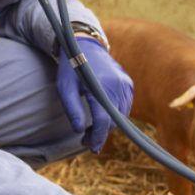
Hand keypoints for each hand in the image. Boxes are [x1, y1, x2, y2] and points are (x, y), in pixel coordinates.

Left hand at [55, 35, 132, 153]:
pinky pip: (125, 107)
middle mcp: (117, 86)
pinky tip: (102, 114)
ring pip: (120, 116)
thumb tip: (79, 130)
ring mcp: (125, 85)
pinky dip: (115, 114)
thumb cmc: (71, 68)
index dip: (98, 138)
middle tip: (85, 139)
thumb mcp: (65, 88)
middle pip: (113, 121)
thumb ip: (72, 109)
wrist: (85, 46)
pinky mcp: (129, 84)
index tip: (92, 149)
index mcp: (100, 87)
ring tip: (92, 128)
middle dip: (101, 133)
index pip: (103, 121)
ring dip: (108, 125)